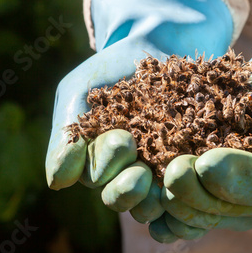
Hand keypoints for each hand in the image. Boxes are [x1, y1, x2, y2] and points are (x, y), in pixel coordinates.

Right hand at [45, 0, 237, 234]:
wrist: (156, 46)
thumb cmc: (110, 71)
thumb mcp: (77, 93)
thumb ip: (65, 134)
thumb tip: (58, 183)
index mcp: (92, 161)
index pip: (92, 178)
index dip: (104, 165)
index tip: (122, 139)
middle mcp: (121, 174)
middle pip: (119, 198)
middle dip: (127, 189)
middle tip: (141, 172)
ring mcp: (154, 176)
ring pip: (149, 205)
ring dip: (155, 200)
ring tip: (169, 183)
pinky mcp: (185, 172)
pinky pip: (183, 200)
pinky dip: (184, 206)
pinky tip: (193, 197)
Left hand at [160, 0, 251, 232]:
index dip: (232, 180)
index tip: (205, 163)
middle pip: (226, 208)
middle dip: (196, 192)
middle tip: (172, 171)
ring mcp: (239, 204)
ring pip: (203, 215)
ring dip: (177, 203)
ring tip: (151, 184)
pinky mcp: (214, 196)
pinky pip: (190, 214)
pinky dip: (170, 215)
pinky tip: (150, 210)